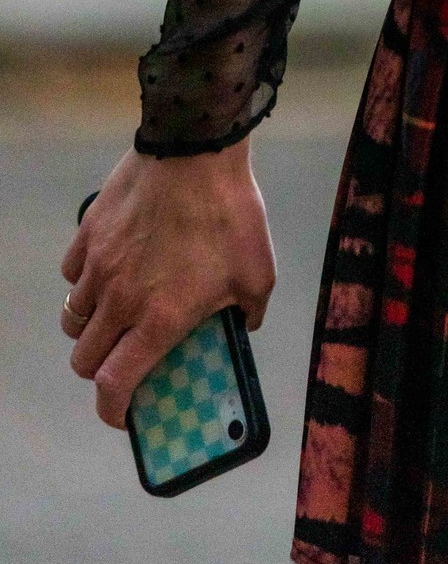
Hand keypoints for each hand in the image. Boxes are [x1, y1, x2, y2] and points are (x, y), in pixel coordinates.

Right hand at [60, 140, 275, 428]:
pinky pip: (72, 274)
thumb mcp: (259, 271)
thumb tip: (244, 326)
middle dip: (100, 369)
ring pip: (73, 318)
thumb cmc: (231, 211)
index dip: (112, 411)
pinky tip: (109, 269)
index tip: (122, 415)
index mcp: (159, 319)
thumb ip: (250, 311)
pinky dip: (84, 282)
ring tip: (114, 314)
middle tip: (122, 357)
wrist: (196, 148)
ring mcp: (99, 267)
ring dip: (89, 328)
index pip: (115, 385)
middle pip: (85, 359)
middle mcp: (120, 301)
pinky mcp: (88, 234)